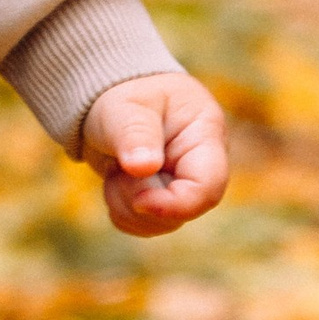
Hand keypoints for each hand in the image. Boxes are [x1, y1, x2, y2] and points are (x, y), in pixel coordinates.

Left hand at [81, 71, 228, 236]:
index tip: (139, 201)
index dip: (176, 204)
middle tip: (118, 166)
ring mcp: (181, 187)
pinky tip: (117, 180)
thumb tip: (143, 167)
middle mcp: (199, 167)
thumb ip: (136, 133)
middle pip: (182, 211)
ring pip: (160, 224)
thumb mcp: (126, 106)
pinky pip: (142, 225)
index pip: (209, 186)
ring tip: (117, 167)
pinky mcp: (161, 202)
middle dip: (139, 197)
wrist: (109, 100)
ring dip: (126, 203)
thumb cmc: (124, 94)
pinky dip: (121, 210)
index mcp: (205, 135)